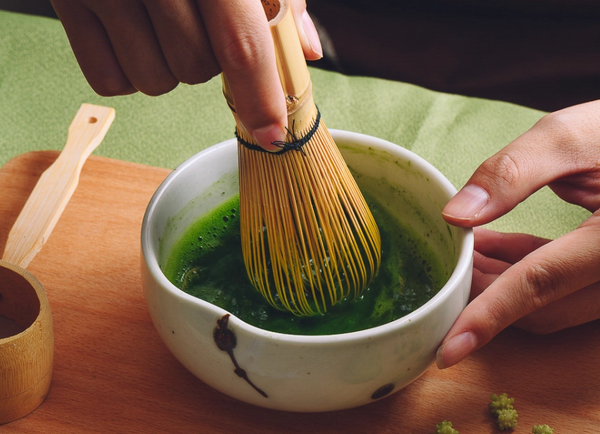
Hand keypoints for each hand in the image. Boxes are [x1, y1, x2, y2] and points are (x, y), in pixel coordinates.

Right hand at [50, 0, 322, 149]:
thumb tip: (307, 52)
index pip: (241, 47)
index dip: (260, 98)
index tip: (272, 135)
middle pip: (196, 70)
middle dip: (208, 60)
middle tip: (200, 21)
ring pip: (155, 82)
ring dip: (169, 67)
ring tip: (165, 22)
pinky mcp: (67, 1)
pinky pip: (110, 79)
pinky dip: (129, 70)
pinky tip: (134, 33)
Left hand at [436, 100, 599, 368]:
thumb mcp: (570, 139)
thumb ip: (513, 173)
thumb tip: (455, 216)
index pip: (539, 284)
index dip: (489, 316)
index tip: (449, 349)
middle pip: (540, 305)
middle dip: (482, 293)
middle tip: (441, 265)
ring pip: (549, 302)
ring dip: (498, 283)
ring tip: (461, 250)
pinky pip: (562, 288)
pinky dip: (522, 272)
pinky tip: (491, 245)